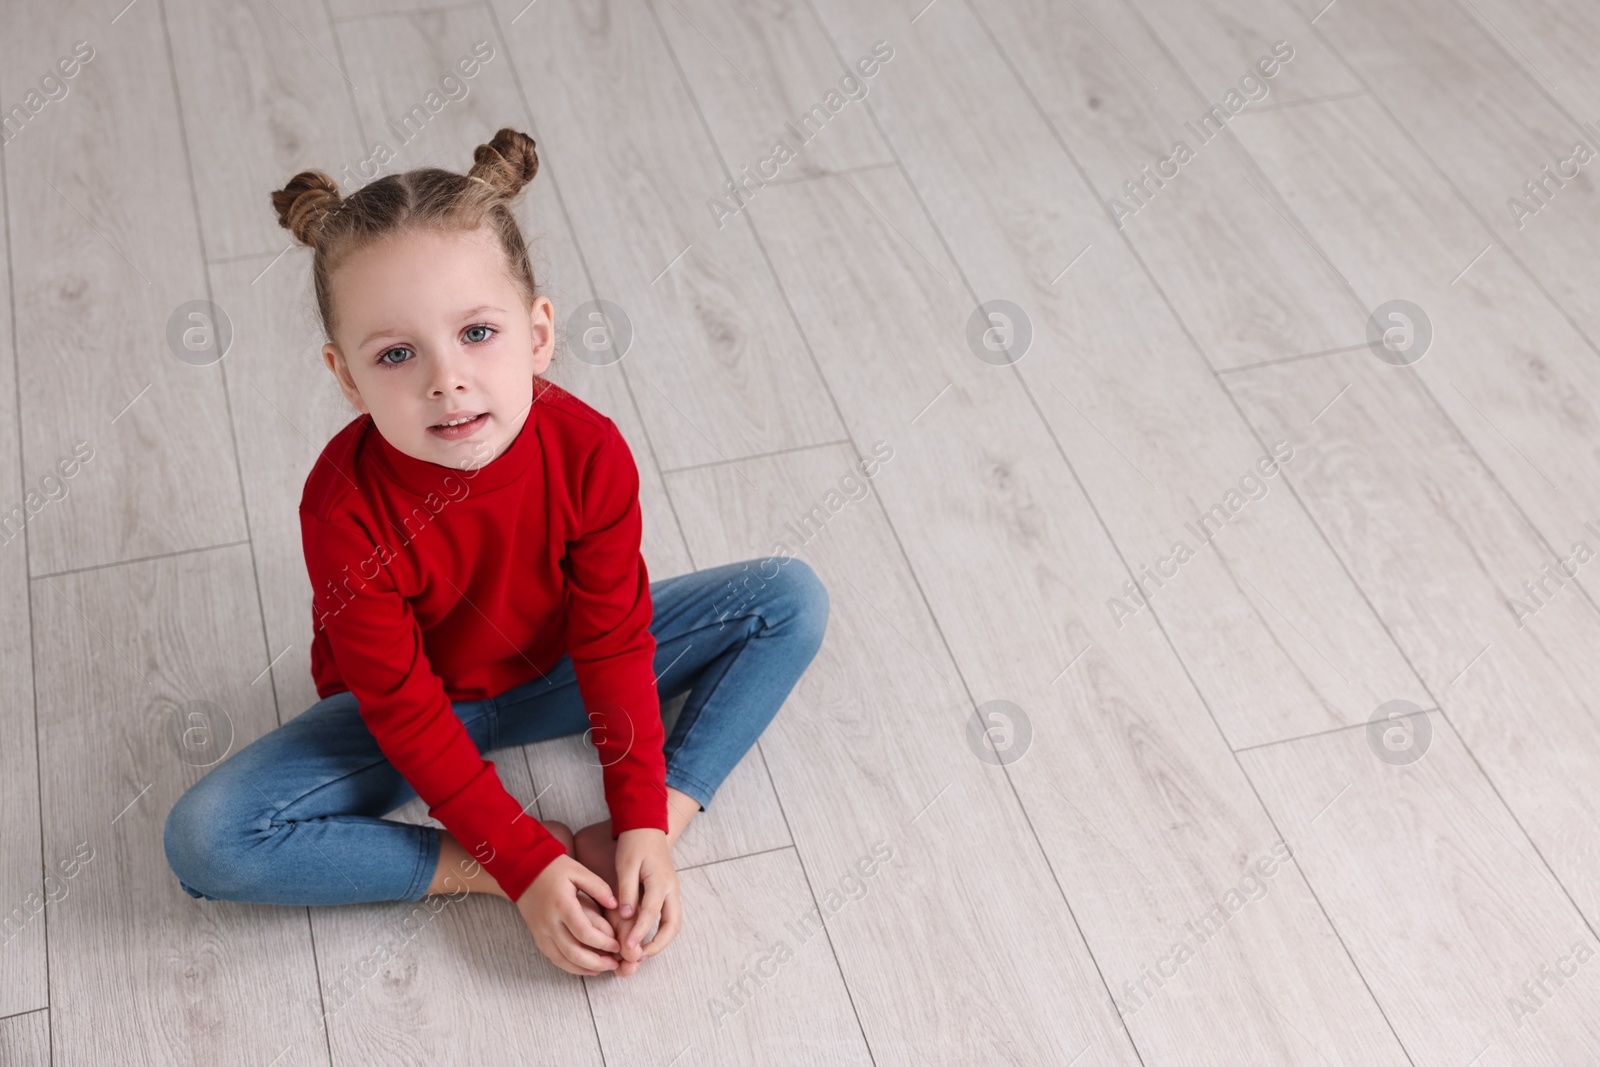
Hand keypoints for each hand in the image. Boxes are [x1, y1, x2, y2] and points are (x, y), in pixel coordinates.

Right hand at [515, 854, 623, 975]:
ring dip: (584, 968)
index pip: (584, 933)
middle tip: (614, 963)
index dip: (603, 943)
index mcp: (562, 905)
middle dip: (596, 962)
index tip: (617, 945)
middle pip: (573, 952)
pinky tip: (585, 967)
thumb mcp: (579, 871)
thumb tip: (616, 906)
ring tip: (603, 968)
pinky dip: (569, 966)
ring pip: (562, 959)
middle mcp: (549, 922)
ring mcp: (541, 931)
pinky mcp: (537, 936)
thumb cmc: (554, 868)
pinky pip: (553, 957)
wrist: (523, 869)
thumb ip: (599, 887)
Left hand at [611, 827, 682, 971]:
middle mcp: (671, 889)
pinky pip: (669, 918)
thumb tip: (626, 916)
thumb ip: (627, 890)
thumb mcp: (626, 864)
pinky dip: (659, 933)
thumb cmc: (634, 843)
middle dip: (657, 945)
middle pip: (673, 925)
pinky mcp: (668, 893)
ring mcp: (672, 892)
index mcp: (660, 881)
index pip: (651, 913)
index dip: (639, 932)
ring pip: (673, 924)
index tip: (627, 948)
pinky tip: (643, 940)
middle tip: (638, 958)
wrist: (647, 826)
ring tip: (640, 955)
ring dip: (660, 942)